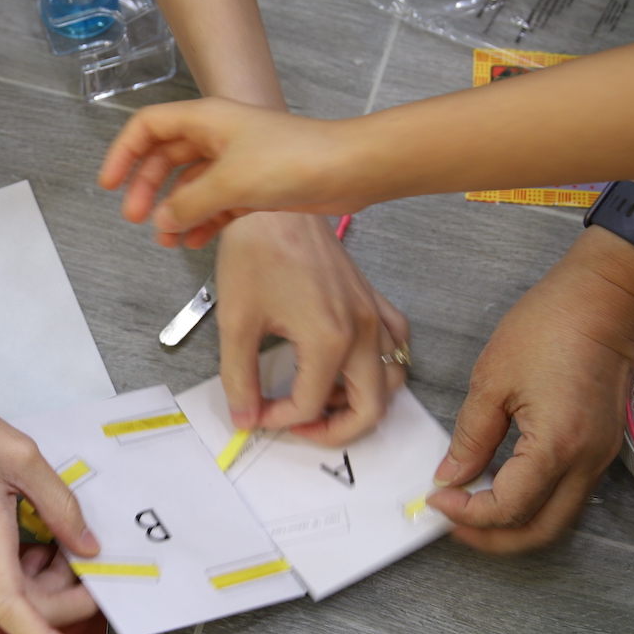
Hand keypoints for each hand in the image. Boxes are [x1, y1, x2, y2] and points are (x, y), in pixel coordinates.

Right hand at [0, 366, 101, 633]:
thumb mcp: (19, 454)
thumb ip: (59, 505)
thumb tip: (87, 546)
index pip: (15, 613)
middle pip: (22, 608)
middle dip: (64, 596)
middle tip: (92, 562)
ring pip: (9, 593)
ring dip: (44, 579)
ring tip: (61, 534)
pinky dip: (22, 566)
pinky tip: (34, 531)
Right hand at [100, 98, 373, 247]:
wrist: (347, 170)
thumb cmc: (291, 161)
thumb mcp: (229, 182)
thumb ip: (189, 203)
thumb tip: (163, 221)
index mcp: (206, 119)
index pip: (148, 127)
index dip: (123, 154)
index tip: (110, 186)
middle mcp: (219, 136)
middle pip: (166, 158)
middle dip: (148, 189)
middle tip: (136, 220)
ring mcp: (238, 161)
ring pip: (192, 185)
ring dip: (176, 211)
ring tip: (167, 241)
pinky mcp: (257, 185)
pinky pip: (217, 202)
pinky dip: (203, 220)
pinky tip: (194, 242)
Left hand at [214, 212, 409, 444]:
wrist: (274, 202)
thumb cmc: (256, 248)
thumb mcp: (236, 320)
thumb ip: (240, 377)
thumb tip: (245, 414)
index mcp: (329, 339)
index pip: (309, 406)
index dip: (277, 419)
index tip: (254, 413)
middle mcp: (362, 331)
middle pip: (370, 409)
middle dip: (335, 431)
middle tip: (299, 429)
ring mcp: (373, 314)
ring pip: (391, 380)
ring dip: (360, 400)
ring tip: (319, 398)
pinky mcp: (373, 299)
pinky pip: (396, 345)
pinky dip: (379, 365)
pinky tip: (345, 364)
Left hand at [424, 228, 633, 552]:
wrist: (604, 299)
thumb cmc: (550, 327)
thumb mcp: (493, 380)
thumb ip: (471, 437)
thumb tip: (451, 477)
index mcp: (556, 447)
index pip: (507, 508)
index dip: (466, 513)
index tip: (436, 498)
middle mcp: (586, 463)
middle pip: (539, 532)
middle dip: (492, 538)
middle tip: (452, 522)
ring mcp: (600, 459)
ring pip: (556, 519)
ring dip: (514, 524)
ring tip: (471, 507)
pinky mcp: (602, 448)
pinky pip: (567, 495)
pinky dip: (533, 503)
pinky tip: (501, 484)